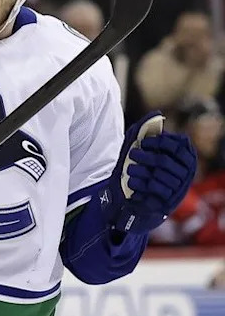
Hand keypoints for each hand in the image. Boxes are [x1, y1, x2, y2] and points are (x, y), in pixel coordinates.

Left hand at [104, 112, 196, 234]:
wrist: (130, 198)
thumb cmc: (140, 167)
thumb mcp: (139, 148)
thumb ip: (146, 130)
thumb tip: (157, 114)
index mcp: (185, 159)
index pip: (180, 147)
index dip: (162, 142)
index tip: (145, 142)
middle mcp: (186, 174)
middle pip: (164, 162)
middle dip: (145, 157)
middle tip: (132, 155)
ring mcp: (178, 189)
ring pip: (158, 176)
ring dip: (139, 171)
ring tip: (130, 170)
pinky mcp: (168, 202)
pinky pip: (154, 189)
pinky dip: (139, 184)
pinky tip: (131, 182)